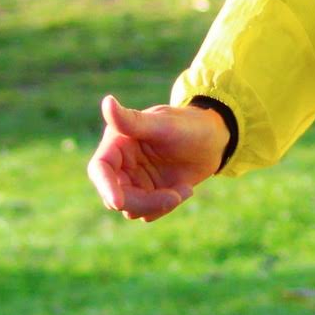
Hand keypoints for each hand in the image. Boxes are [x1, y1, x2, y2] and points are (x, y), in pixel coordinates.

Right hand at [87, 94, 229, 222]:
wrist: (213, 141)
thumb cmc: (189, 125)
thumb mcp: (164, 124)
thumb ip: (133, 121)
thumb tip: (107, 101)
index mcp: (118, 143)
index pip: (100, 169)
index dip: (105, 186)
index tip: (117, 203)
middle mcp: (121, 164)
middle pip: (115, 196)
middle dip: (143, 202)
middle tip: (174, 197)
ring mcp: (134, 182)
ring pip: (132, 209)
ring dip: (159, 205)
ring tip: (185, 189)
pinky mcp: (148, 195)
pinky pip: (148, 213)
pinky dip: (167, 207)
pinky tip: (185, 189)